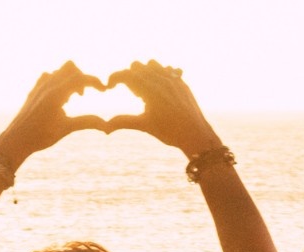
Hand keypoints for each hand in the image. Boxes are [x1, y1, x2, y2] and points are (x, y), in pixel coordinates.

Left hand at [0, 62, 105, 163]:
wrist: (17, 139)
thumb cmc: (40, 136)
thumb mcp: (66, 129)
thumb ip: (87, 122)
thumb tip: (107, 125)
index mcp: (56, 94)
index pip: (80, 78)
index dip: (95, 81)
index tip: (104, 90)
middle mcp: (47, 86)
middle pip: (70, 67)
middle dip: (82, 77)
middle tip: (85, 95)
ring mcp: (39, 86)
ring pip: (59, 71)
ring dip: (70, 79)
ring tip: (74, 97)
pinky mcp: (34, 91)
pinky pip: (49, 77)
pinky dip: (59, 82)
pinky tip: (62, 98)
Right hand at [102, 61, 220, 155]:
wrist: (197, 136)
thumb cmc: (170, 132)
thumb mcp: (145, 126)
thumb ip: (123, 122)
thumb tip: (105, 128)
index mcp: (150, 90)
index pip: (125, 74)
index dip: (113, 79)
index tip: (109, 88)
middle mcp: (162, 81)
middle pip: (137, 66)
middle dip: (130, 76)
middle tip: (136, 94)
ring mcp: (174, 80)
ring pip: (153, 64)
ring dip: (146, 73)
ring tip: (148, 90)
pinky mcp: (183, 83)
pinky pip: (169, 69)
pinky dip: (161, 75)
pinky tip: (161, 89)